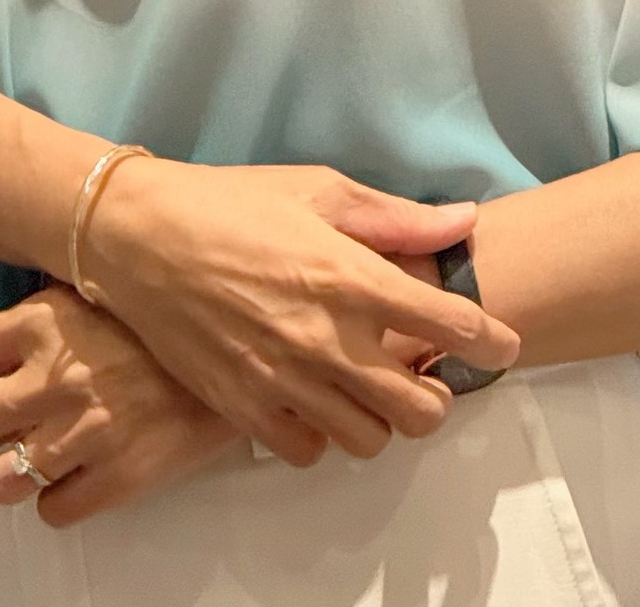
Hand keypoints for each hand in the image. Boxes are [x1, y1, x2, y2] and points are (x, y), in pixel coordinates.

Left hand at [0, 279, 244, 526]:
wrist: (240, 348)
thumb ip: (44, 310)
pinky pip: (52, 510)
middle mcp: (52, 380)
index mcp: (43, 323)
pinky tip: (78, 472)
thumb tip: (3, 329)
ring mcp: (82, 433)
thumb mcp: (98, 287)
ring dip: (11, 472)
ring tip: (35, 454)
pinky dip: (59, 497)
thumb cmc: (166, 319)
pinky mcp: (116, 477)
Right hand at [77, 160, 519, 463]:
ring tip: (368, 386)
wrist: (139, 235)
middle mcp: (326, 337)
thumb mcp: (319, 189)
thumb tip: (462, 222)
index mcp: (350, 275)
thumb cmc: (232, 203)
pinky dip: (322, 434)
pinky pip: (308, 451)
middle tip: (425, 372)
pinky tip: (315, 399)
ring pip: (370, 439)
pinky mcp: (244, 406)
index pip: (450, 324)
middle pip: (420, 409)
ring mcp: (285, 379)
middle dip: (437, 395)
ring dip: (381, 418)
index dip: (491, 339)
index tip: (500, 343)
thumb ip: (397, 218)